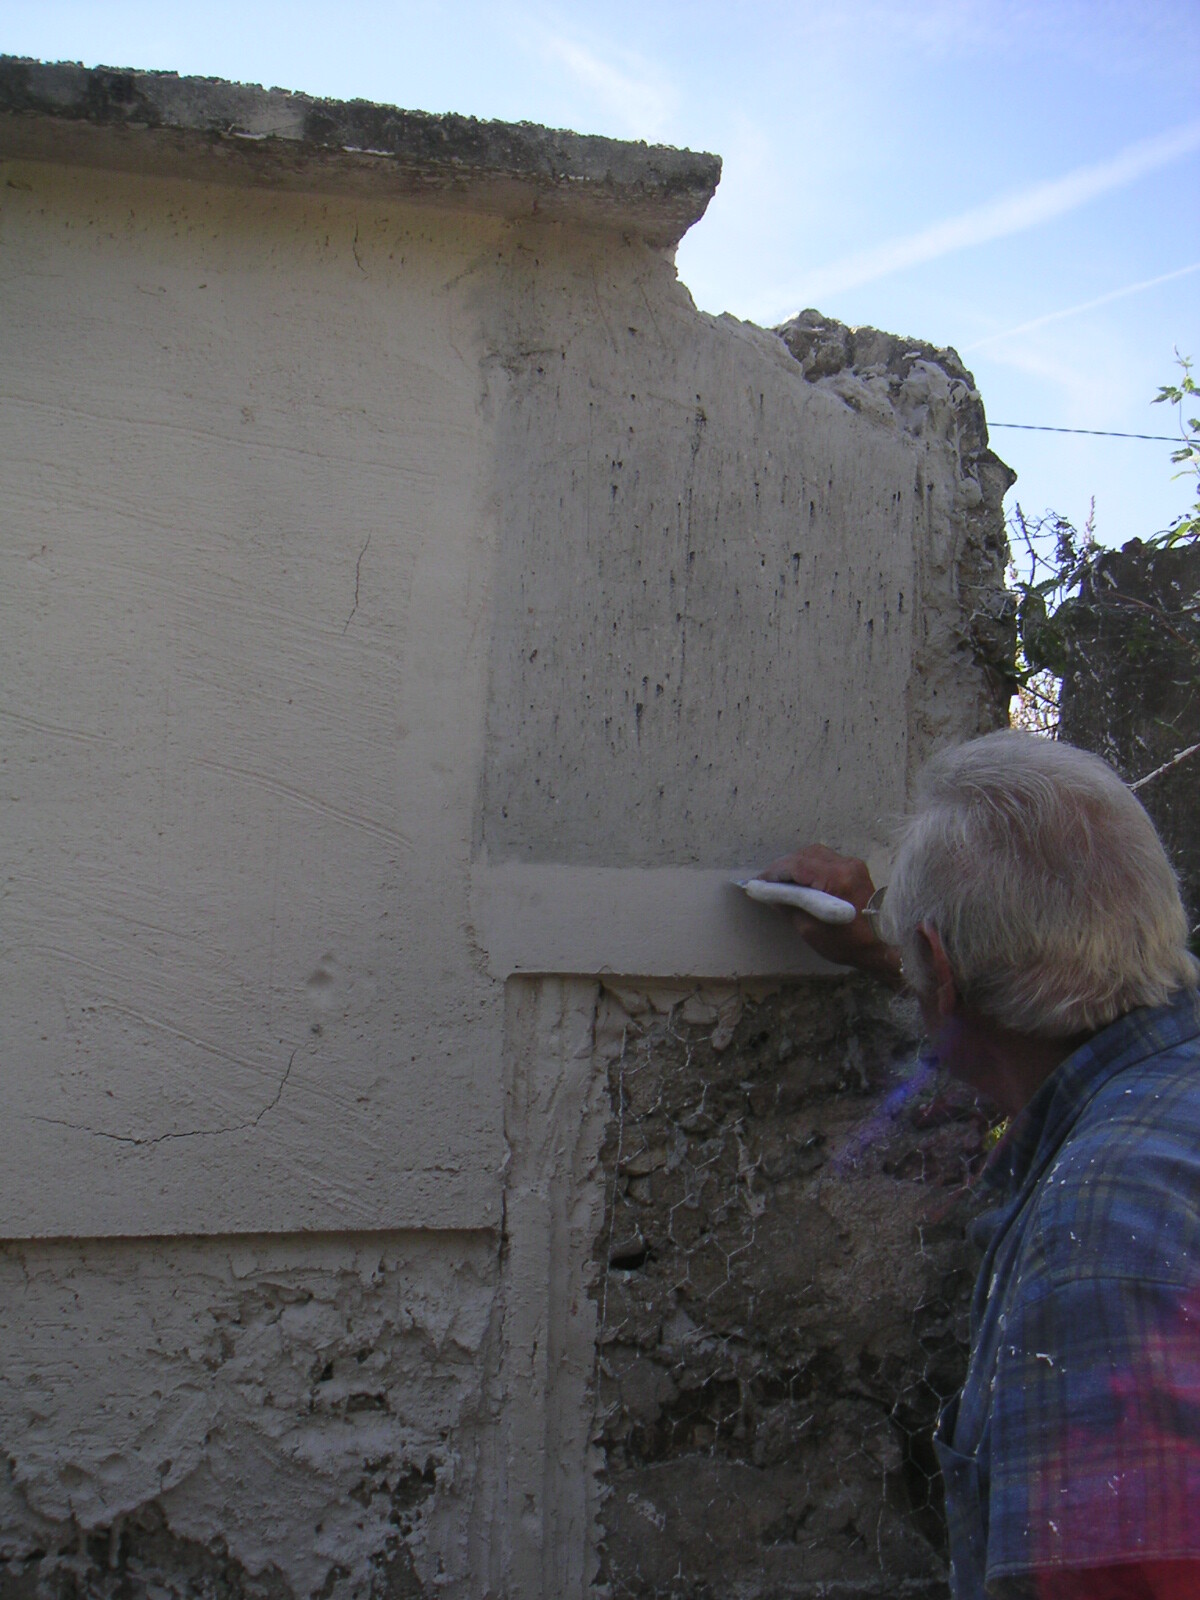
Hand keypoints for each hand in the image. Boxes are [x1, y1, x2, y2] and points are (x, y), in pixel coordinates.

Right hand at [759, 844, 904, 987]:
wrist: (882, 946)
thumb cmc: (847, 944)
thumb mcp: (810, 930)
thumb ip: (789, 906)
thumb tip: (769, 893)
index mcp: (835, 880)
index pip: (796, 865)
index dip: (773, 872)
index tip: (758, 882)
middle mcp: (846, 865)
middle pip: (805, 854)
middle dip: (783, 866)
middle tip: (767, 881)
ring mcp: (853, 865)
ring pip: (815, 853)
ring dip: (796, 864)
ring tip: (781, 880)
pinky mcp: (855, 869)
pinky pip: (826, 859)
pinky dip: (810, 866)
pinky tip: (801, 879)